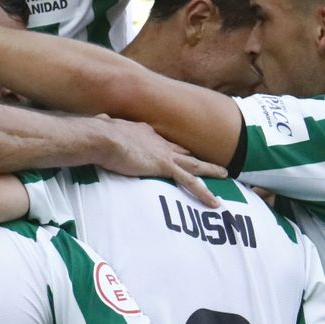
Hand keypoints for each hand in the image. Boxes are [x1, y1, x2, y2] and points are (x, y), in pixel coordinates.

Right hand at [92, 116, 227, 206]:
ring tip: (225, 174)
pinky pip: (191, 182)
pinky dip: (204, 192)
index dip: (174, 148)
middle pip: (184, 151)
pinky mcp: (165, 167)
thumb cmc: (99, 133)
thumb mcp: (104, 126)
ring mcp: (164, 154)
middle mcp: (159, 141)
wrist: (103, 137)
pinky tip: (215, 203)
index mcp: (146, 132)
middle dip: (198, 158)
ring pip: (195, 164)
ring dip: (211, 170)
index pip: (165, 142)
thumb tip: (100, 120)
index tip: (180, 153)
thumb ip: (105, 124)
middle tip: (211, 163)